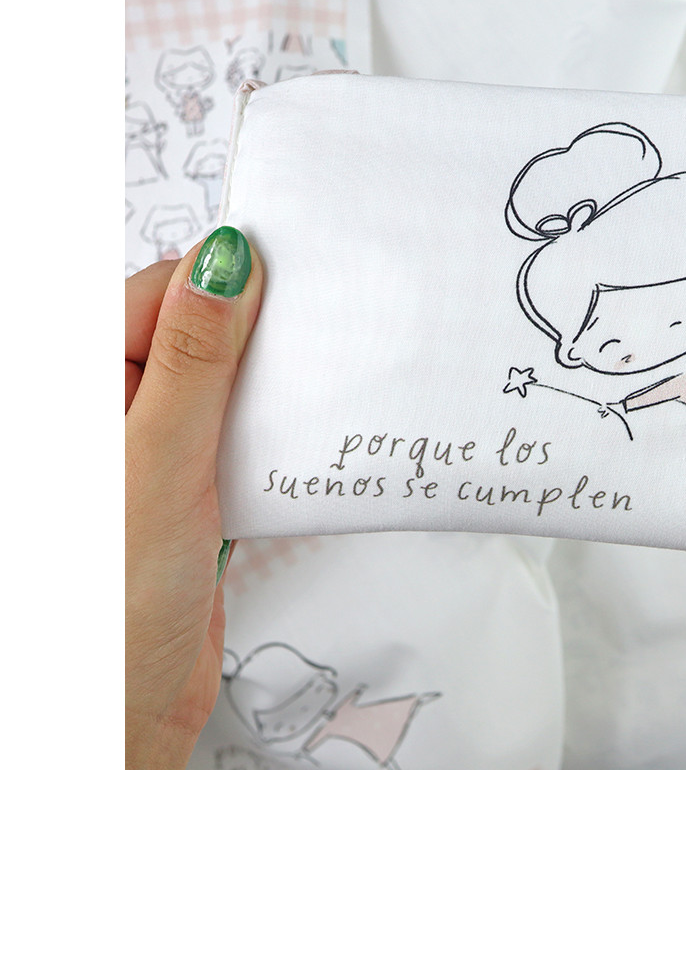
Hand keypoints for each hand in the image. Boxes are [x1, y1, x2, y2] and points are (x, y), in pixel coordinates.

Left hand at [125, 227, 261, 767]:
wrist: (123, 713)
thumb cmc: (112, 603)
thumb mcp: (159, 461)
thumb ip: (193, 358)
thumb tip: (223, 263)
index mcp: (78, 388)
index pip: (158, 293)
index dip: (225, 284)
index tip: (293, 283)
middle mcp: (107, 413)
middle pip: (193, 335)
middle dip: (253, 337)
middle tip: (316, 339)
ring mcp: (145, 452)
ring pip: (219, 387)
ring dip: (265, 392)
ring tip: (311, 397)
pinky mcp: (181, 491)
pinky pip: (231, 437)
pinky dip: (267, 439)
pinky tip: (294, 451)